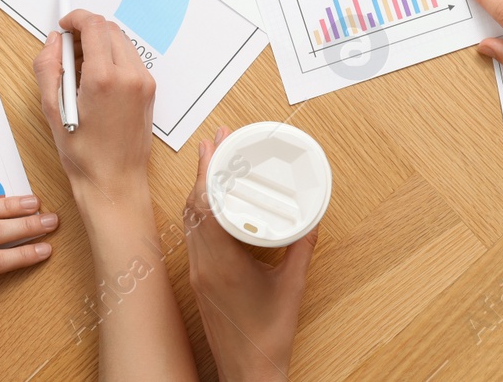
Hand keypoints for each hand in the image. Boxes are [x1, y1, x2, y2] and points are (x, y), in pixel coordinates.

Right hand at [31, 10, 155, 203]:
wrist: (114, 180)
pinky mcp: (150, 89)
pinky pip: (130, 59)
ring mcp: (144, 82)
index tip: (64, 24)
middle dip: (86, 31)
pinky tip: (95, 80)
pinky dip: (112, 58)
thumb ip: (48, 67)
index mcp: (105, 78)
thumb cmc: (83, 153)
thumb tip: (54, 41)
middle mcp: (130, 75)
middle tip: (66, 49)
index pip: (94, 26)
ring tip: (78, 69)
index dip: (76, 18)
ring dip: (100, 44)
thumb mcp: (52, 110)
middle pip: (109, 30)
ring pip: (121, 42)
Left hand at [185, 127, 316, 381]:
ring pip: (190, 222)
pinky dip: (201, 214)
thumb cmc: (269, 335)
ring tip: (211, 165)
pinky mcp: (200, 282)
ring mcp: (199, 274)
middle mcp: (203, 265)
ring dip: (199, 191)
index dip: (208, 170)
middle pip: (194, 208)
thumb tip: (312, 214)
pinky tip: (213, 206)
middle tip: (215, 144)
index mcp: (222, 262)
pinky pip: (195, 238)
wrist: (248, 370)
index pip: (206, 205)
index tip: (216, 144)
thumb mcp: (294, 284)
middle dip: (203, 172)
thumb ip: (302, 246)